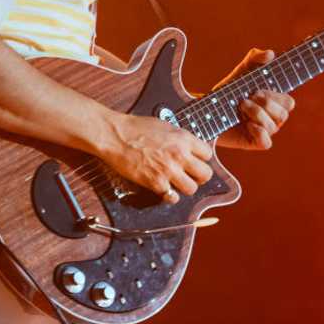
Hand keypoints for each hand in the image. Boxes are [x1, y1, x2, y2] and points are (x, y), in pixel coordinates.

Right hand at [98, 112, 212, 202]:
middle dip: (198, 176)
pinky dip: (169, 195)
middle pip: (205, 174)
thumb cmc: (135, 128)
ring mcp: (169, 170)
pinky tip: (164, 188)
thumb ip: (179, 139)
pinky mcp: (156, 183)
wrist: (115, 135)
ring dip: (184, 187)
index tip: (194, 160)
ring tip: (176, 182)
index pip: (208, 154)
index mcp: (183, 138)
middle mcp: (180, 155)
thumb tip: (188, 148)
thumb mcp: (164, 126)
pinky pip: (172, 197)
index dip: (201, 159)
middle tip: (189, 175)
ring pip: (192, 189)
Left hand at [214, 48, 294, 150]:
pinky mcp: (255, 143)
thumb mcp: (241, 73)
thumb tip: (271, 54)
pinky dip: (258, 131)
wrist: (207, 110)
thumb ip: (254, 59)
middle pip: (284, 113)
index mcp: (274, 102)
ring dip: (256, 113)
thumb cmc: (228, 92)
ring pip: (274, 125)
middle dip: (266, 102)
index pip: (288, 102)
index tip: (259, 88)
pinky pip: (266, 141)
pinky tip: (246, 124)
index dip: (276, 95)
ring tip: (240, 106)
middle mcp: (272, 118)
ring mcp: (265, 131)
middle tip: (248, 95)